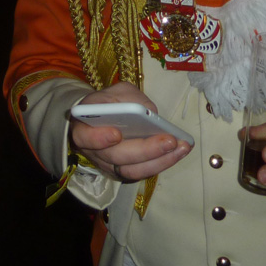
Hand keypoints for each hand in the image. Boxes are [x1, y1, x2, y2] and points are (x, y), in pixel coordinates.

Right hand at [69, 82, 190, 182]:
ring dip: (159, 161)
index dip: (98, 138)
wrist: (100, 119)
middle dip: (145, 150)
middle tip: (170, 141)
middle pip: (117, 157)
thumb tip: (150, 112)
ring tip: (181, 147)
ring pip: (132, 170)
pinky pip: (141, 172)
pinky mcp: (123, 172)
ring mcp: (109, 165)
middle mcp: (94, 152)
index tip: (116, 133)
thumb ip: (129, 98)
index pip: (84, 138)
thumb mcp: (115, 92)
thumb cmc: (107, 103)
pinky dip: (161, 163)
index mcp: (83, 127)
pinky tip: (178, 152)